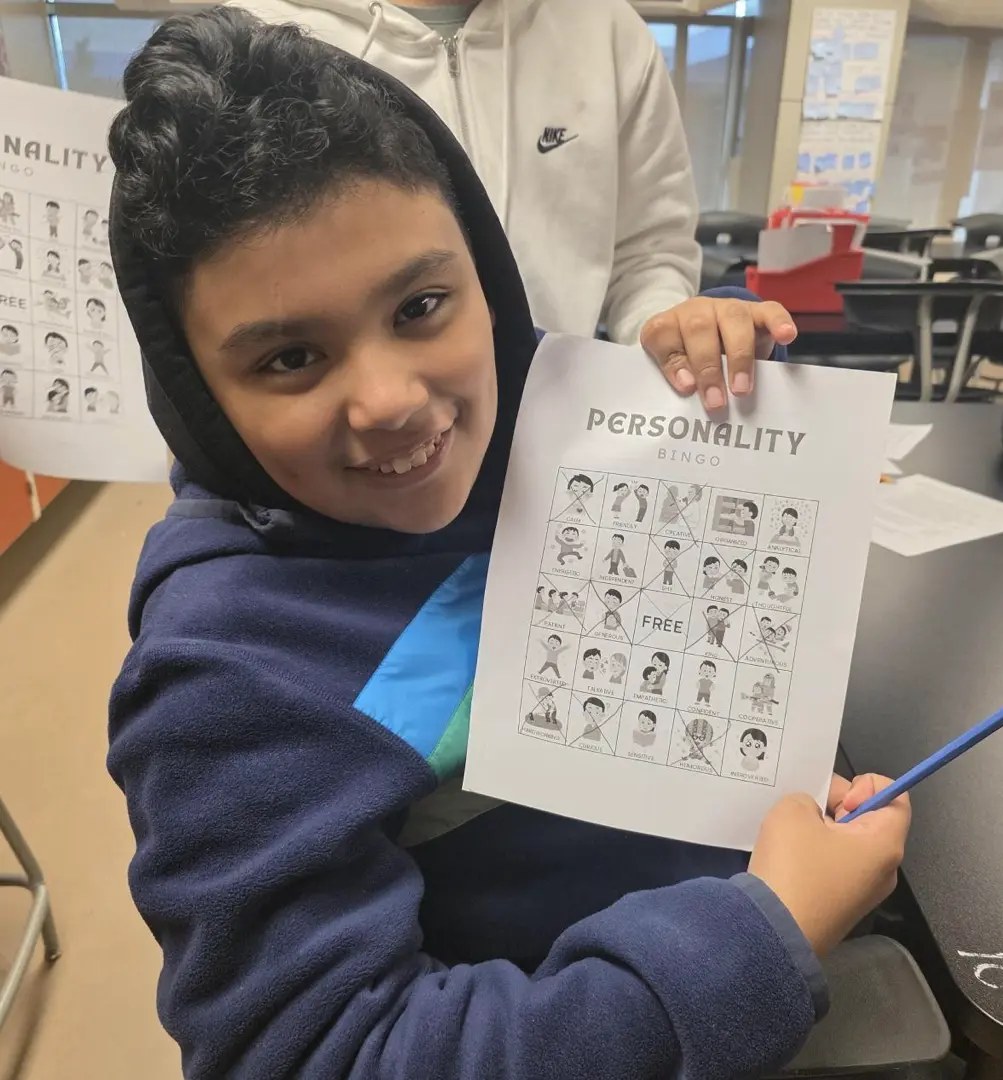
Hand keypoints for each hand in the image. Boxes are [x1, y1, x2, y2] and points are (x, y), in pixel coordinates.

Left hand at [640, 297, 797, 410]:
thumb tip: (690, 391)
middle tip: (717, 402)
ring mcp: (727, 308)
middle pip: (699, 329)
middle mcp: (695, 311)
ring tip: (741, 389)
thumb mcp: (676, 369)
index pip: (662, 335)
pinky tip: (787, 337)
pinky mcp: (756, 310)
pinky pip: (770, 311)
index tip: (686, 388)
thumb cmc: (688, 358)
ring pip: (734, 320)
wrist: (710, 330)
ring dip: (739, 357)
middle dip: (708, 368)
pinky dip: (779, 323)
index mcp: (668, 325)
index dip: (673, 362)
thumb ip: (678, 377)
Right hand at [748, 773, 910, 957]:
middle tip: (805, 810)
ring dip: (821, 828)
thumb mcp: (793, 810)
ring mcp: (863, 891)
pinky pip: (835, 864)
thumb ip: (809, 798)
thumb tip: (816, 816)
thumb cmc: (793, 867)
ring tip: (791, 831)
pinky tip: (789, 853)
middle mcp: (884, 869)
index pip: (896, 797)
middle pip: (870, 819)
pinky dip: (815, 852)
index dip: (866, 785)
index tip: (837, 800)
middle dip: (837, 806)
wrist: (773, 933)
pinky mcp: (841, 904)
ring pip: (848, 842)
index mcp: (885, 844)